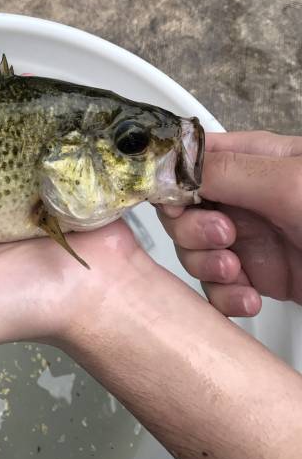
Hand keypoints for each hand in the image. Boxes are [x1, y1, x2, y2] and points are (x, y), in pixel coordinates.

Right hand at [158, 131, 301, 316]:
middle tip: (223, 242)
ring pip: (195, 249)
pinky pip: (219, 286)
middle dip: (192, 229)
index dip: (171, 179)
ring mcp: (254, 239)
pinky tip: (248, 301)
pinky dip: (225, 298)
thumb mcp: (294, 186)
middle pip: (184, 207)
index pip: (191, 158)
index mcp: (256, 160)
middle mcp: (250, 197)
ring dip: (208, 267)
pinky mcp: (263, 278)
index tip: (172, 203)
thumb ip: (230, 171)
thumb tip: (168, 162)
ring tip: (238, 276)